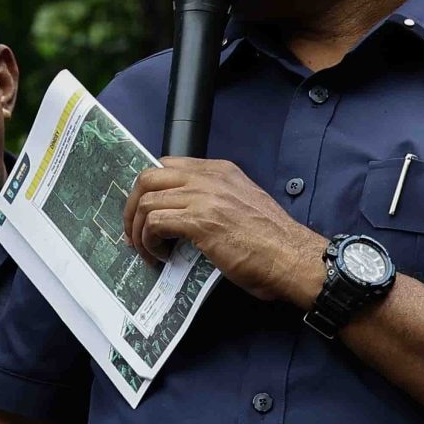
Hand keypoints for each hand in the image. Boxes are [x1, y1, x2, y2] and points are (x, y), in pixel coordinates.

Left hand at [123, 158, 327, 304]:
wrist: (292, 257)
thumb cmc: (270, 241)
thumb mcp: (240, 205)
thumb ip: (212, 200)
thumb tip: (179, 216)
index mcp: (220, 171)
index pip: (167, 166)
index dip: (148, 190)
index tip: (143, 213)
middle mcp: (210, 178)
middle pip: (147, 178)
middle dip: (131, 208)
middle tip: (133, 233)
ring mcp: (205, 197)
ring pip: (146, 202)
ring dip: (139, 231)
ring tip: (148, 252)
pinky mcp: (201, 221)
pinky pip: (155, 224)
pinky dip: (150, 242)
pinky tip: (161, 256)